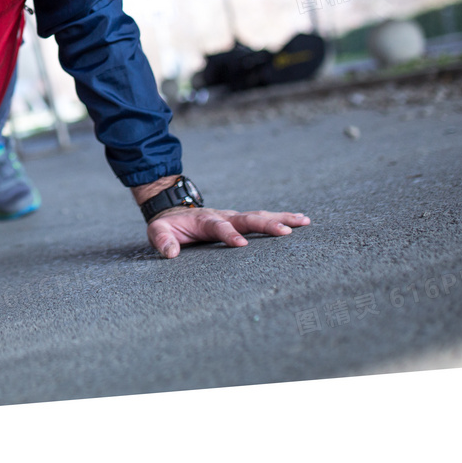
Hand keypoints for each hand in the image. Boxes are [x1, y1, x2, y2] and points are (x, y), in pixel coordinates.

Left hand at [147, 207, 310, 258]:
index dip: (229, 235)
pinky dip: (281, 219)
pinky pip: (262, 218)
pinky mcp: (240, 220)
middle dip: (266, 225)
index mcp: (205, 220)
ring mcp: (234, 217)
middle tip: (286, 232)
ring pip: (259, 216)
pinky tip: (300, 221)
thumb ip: (163, 241)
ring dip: (281, 219)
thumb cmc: (168, 225)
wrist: (174, 209)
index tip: (241, 245)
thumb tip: (170, 253)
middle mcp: (224, 216)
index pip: (219, 227)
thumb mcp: (158, 232)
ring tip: (303, 221)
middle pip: (247, 219)